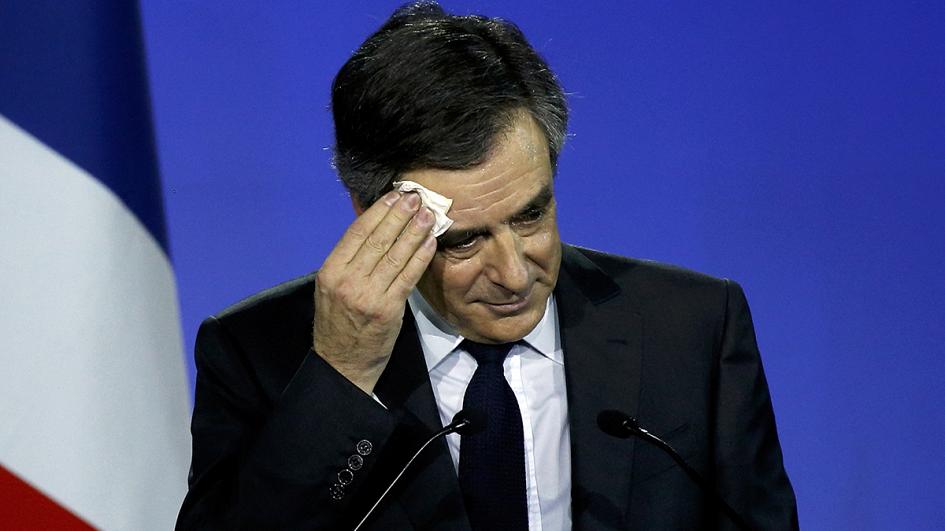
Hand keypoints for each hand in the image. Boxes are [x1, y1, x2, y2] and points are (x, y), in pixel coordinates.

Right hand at [313, 191, 436, 393]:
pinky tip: (430, 242)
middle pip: (378, 239)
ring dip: (414, 231)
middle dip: (399, 215)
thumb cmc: (339, 323)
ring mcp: (368, 295)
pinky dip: (420, 256)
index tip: (393, 196)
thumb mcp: (333, 287)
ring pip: (395, 255)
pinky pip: (408, 277)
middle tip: (416, 198)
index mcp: (331, 271)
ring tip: (428, 214)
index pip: (356, 232)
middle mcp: (347, 280)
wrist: (342, 364)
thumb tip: (375, 227)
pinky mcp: (387, 309)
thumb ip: (350, 261)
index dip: (378, 212)